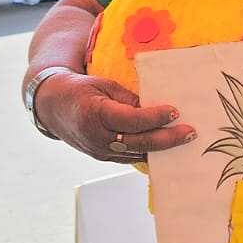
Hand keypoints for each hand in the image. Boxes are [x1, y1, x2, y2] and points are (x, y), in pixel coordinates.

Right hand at [33, 70, 195, 162]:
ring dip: (163, 149)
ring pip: (137, 154)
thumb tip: (156, 110)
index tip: (175, 112)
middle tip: (190, 133)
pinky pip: (131, 157)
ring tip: (185, 141)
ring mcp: (100, 151)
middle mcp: (98, 137)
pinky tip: (167, 148)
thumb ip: (129, 99)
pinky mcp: (104, 157)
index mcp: (96, 114)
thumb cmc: (80, 90)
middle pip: (139, 142)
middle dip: (168, 139)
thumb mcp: (104, 85)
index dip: (155, 117)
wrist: (52, 107)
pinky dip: (150, 153)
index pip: (132, 120)